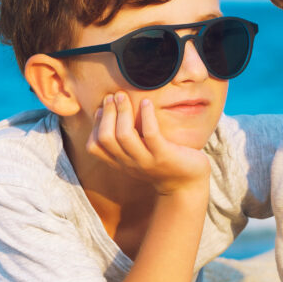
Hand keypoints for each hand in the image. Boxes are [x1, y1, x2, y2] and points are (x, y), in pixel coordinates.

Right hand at [86, 92, 210, 193]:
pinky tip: (147, 103)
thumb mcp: (139, 155)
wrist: (188, 185)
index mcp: (121, 162)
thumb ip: (127, 142)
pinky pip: (151, 134)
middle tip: (114, 96)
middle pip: (106, 138)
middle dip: (107, 113)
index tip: (102, 109)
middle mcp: (130, 163)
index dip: (95, 125)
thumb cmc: (164, 163)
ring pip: (124, 135)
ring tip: (124, 96)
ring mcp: (147, 160)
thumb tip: (114, 111)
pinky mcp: (164, 155)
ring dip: (122, 111)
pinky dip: (146, 116)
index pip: (94, 147)